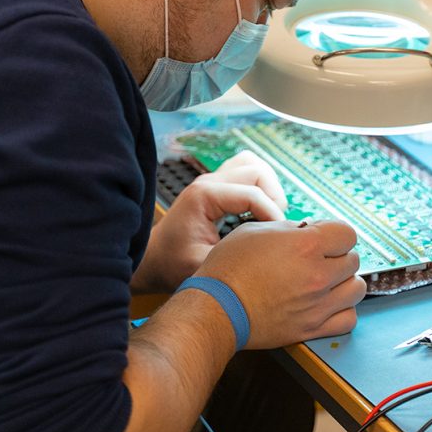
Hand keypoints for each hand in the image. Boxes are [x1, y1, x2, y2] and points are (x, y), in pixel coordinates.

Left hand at [132, 151, 286, 292]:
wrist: (152, 259)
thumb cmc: (172, 264)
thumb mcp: (203, 267)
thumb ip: (235, 258)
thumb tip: (269, 253)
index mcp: (204, 196)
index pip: (253, 194)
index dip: (272, 215)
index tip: (279, 237)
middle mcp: (209, 181)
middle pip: (258, 171)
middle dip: (274, 197)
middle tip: (275, 225)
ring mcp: (212, 180)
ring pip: (253, 164)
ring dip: (268, 186)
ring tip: (270, 213)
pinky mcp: (216, 185)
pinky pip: (245, 171)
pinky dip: (259, 185)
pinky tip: (259, 208)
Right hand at [196, 220, 366, 347]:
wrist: (216, 308)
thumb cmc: (229, 267)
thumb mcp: (256, 230)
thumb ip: (290, 228)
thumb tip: (309, 230)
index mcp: (307, 245)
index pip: (348, 233)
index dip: (335, 233)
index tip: (324, 237)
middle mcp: (318, 274)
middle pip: (353, 260)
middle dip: (338, 256)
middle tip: (320, 259)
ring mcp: (318, 304)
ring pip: (357, 289)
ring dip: (345, 283)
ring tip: (328, 281)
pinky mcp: (312, 328)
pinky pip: (348, 319)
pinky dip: (343, 311)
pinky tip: (328, 304)